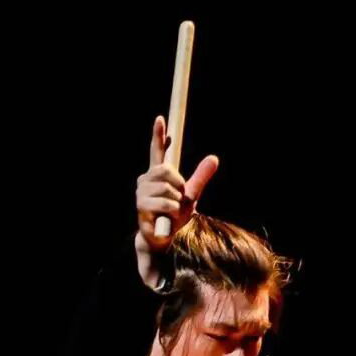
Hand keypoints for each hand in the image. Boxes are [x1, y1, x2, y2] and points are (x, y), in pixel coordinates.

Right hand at [135, 115, 217, 252]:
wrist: (163, 237)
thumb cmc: (174, 215)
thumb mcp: (191, 195)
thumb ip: (200, 177)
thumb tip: (214, 158)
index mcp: (157, 174)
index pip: (157, 151)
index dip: (158, 135)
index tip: (160, 118)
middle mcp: (146, 180)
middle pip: (165, 169)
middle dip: (177, 184)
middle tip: (178, 198)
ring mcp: (141, 192)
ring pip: (166, 187)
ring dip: (175, 201)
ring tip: (171, 210)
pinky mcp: (141, 206)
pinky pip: (165, 202)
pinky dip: (172, 211)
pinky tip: (168, 217)